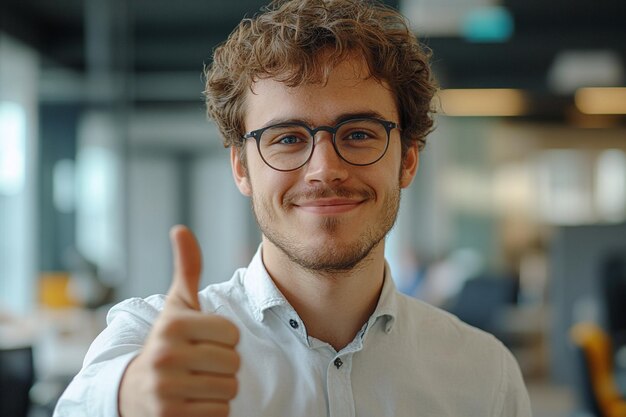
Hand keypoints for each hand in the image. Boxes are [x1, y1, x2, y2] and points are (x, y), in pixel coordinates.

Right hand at [119, 225, 239, 416]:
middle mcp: (165, 356)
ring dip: (219, 389)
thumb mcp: (176, 306)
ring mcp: (165, 389)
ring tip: (196, 382)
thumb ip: (187, 269)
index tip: (203, 341)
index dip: (224, 339)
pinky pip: (220, 413)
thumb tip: (181, 229)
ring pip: (229, 389)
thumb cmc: (167, 342)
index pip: (232, 333)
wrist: (133, 391)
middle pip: (233, 362)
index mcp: (172, 326)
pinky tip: (193, 402)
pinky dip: (213, 410)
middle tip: (200, 365)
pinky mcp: (170, 416)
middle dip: (223, 365)